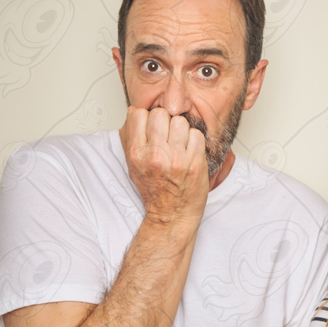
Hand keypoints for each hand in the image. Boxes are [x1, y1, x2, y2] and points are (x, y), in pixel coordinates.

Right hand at [120, 106, 208, 223]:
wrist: (172, 215)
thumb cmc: (154, 190)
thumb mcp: (133, 165)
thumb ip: (131, 137)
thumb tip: (134, 111)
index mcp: (136, 154)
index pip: (139, 113)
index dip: (147, 118)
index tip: (152, 127)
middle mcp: (155, 155)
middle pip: (161, 113)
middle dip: (165, 121)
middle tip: (168, 136)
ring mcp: (176, 159)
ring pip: (181, 121)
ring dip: (182, 130)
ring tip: (180, 144)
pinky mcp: (195, 163)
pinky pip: (197, 134)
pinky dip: (195, 140)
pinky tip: (190, 151)